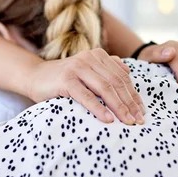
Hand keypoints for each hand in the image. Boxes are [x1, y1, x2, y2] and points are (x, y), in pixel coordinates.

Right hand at [27, 49, 145, 124]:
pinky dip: (98, 108)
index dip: (134, 95)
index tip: (142, 111)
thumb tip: (129, 74)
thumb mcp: (87, 71)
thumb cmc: (64, 79)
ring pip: (104, 88)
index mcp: (98, 55)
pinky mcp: (66, 80)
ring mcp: (77, 67)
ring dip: (119, 107)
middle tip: (138, 120)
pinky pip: (86, 95)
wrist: (35, 76)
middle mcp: (89, 58)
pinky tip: (107, 120)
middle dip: (130, 103)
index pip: (122, 76)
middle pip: (116, 82)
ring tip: (128, 121)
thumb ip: (106, 69)